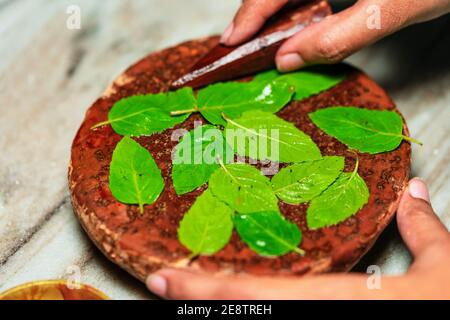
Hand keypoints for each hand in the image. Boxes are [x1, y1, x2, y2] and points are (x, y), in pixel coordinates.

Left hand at [147, 178, 449, 298]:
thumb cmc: (447, 311)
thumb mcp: (445, 273)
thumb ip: (423, 230)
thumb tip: (412, 195)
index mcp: (340, 303)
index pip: (255, 298)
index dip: (203, 291)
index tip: (164, 279)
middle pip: (242, 315)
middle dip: (196, 303)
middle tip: (160, 284)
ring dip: (216, 310)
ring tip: (183, 294)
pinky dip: (248, 315)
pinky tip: (239, 303)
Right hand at [219, 0, 449, 71]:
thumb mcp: (390, 11)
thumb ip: (337, 36)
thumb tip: (288, 60)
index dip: (250, 12)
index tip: (232, 40)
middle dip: (258, 11)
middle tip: (240, 40)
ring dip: (276, 9)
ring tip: (261, 34)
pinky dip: (296, 3)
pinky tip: (295, 20)